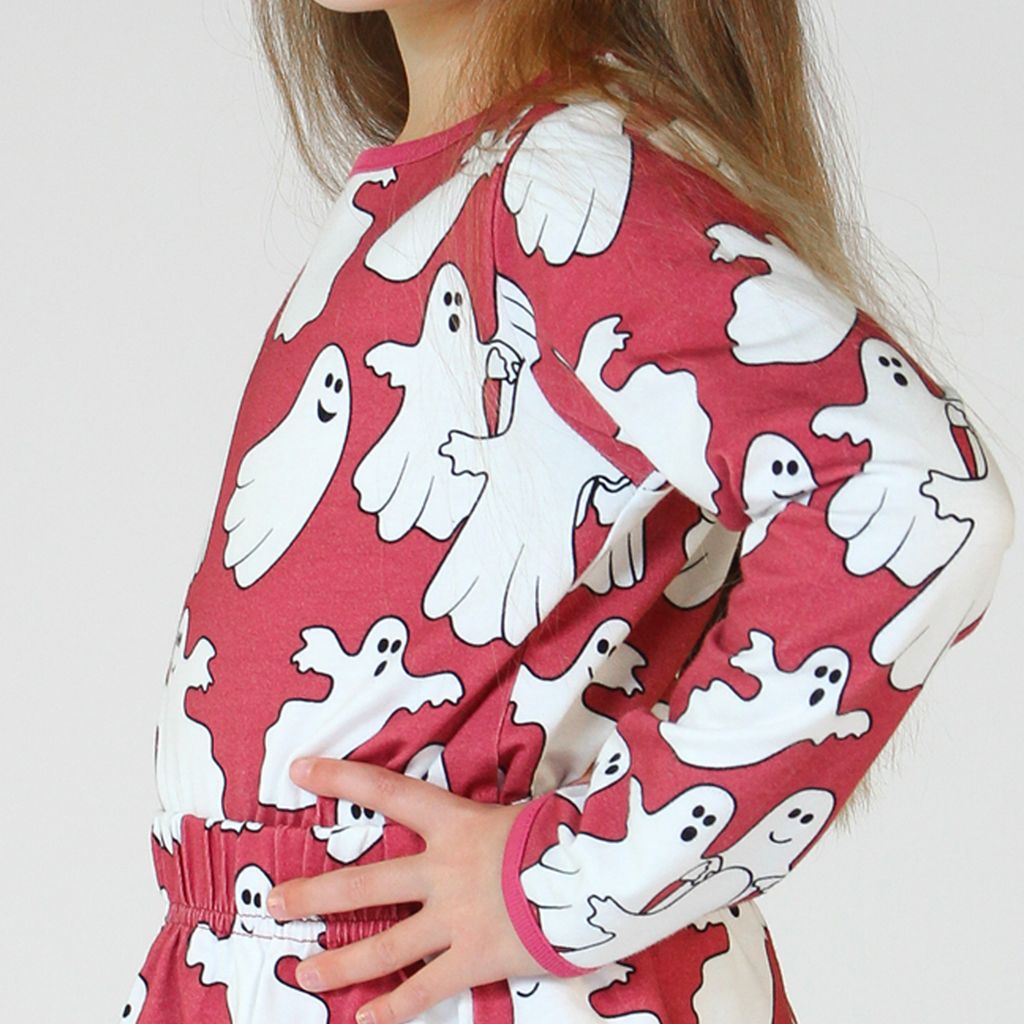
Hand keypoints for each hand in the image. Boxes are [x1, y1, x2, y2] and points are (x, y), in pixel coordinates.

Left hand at [266, 756, 548, 1023]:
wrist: (597, 876)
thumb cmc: (560, 835)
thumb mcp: (515, 812)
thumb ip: (482, 822)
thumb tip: (473, 819)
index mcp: (453, 822)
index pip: (385, 791)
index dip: (340, 778)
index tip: (300, 769)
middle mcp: (443, 870)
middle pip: (365, 882)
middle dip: (315, 894)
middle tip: (274, 901)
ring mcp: (455, 917)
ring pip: (384, 944)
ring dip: (339, 963)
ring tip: (303, 972)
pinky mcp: (474, 958)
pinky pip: (424, 988)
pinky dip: (394, 1008)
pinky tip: (365, 1020)